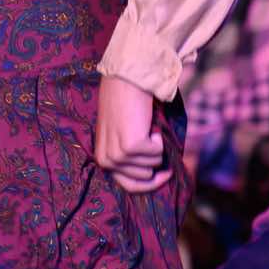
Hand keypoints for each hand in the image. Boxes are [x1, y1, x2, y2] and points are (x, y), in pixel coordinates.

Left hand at [95, 74, 170, 193]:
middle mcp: (106, 160)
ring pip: (152, 165)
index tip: (166, 174)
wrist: (126, 82)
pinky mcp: (130, 146)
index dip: (151, 183)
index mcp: (102, 160)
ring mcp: (117, 154)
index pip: (130, 186)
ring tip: (146, 128)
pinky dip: (158, 138)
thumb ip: (129, 158)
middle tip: (158, 143)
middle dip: (155, 162)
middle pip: (143, 178)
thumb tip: (152, 175)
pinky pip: (157, 152)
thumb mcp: (121, 136)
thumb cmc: (126, 106)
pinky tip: (147, 124)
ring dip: (156, 147)